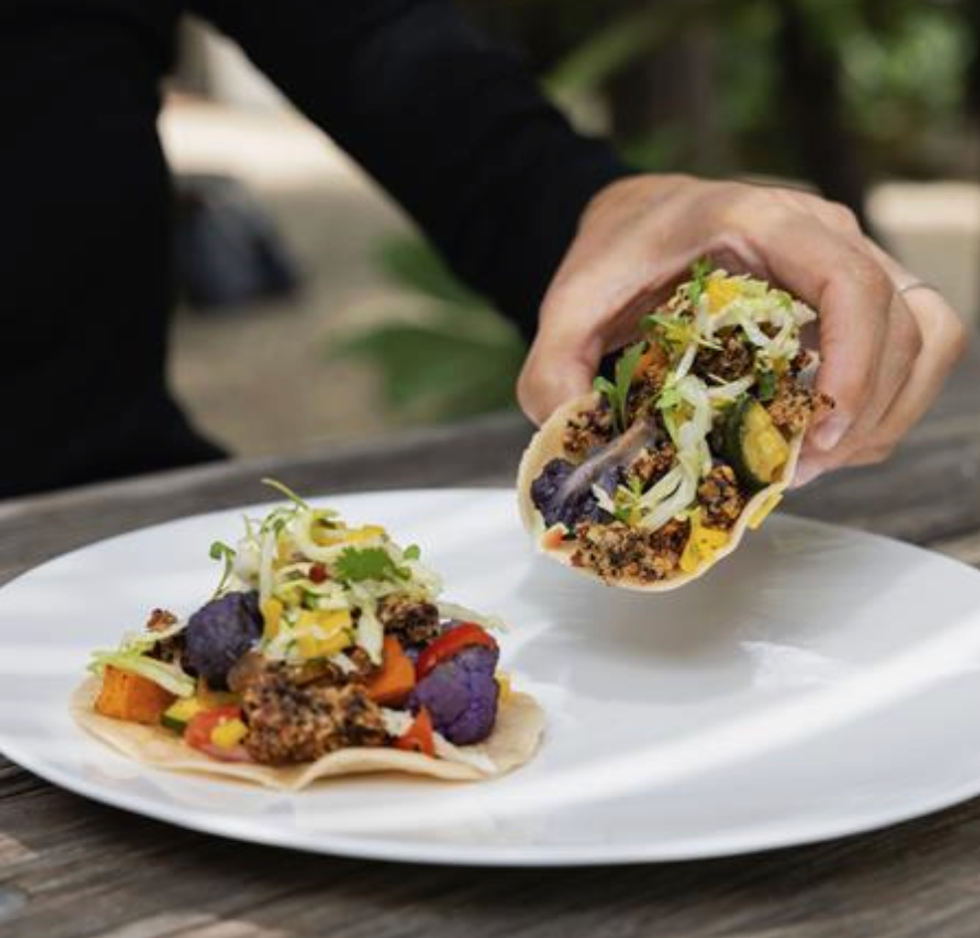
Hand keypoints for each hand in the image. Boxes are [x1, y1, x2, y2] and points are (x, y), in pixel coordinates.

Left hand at [517, 174, 969, 483]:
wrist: (639, 223)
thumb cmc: (615, 256)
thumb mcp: (570, 305)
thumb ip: (553, 368)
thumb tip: (572, 436)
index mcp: (762, 222)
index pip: (850, 283)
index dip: (856, 363)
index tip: (819, 432)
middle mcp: (824, 236)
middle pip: (903, 323)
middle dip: (864, 410)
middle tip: (797, 468)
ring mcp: (849, 263)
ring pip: (923, 340)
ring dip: (882, 414)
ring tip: (810, 461)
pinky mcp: (854, 297)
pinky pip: (910, 351)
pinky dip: (882, 407)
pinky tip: (822, 440)